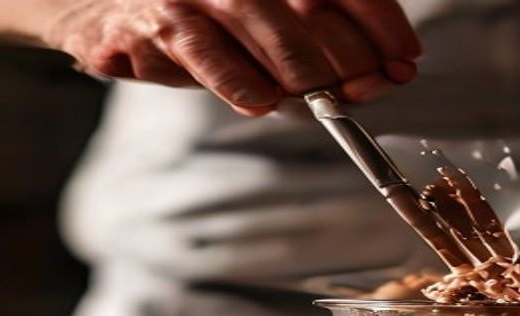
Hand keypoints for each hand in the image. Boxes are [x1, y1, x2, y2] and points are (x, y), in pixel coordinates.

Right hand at [39, 0, 420, 115]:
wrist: (115, 13)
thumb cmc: (212, 24)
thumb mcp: (274, 26)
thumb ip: (330, 46)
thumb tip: (390, 75)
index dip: (380, 24)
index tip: (404, 61)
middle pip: (310, 6)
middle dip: (348, 55)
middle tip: (362, 90)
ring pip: (263, 23)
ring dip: (301, 68)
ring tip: (320, 96)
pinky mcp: (156, 22)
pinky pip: (202, 51)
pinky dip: (235, 80)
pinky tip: (260, 102)